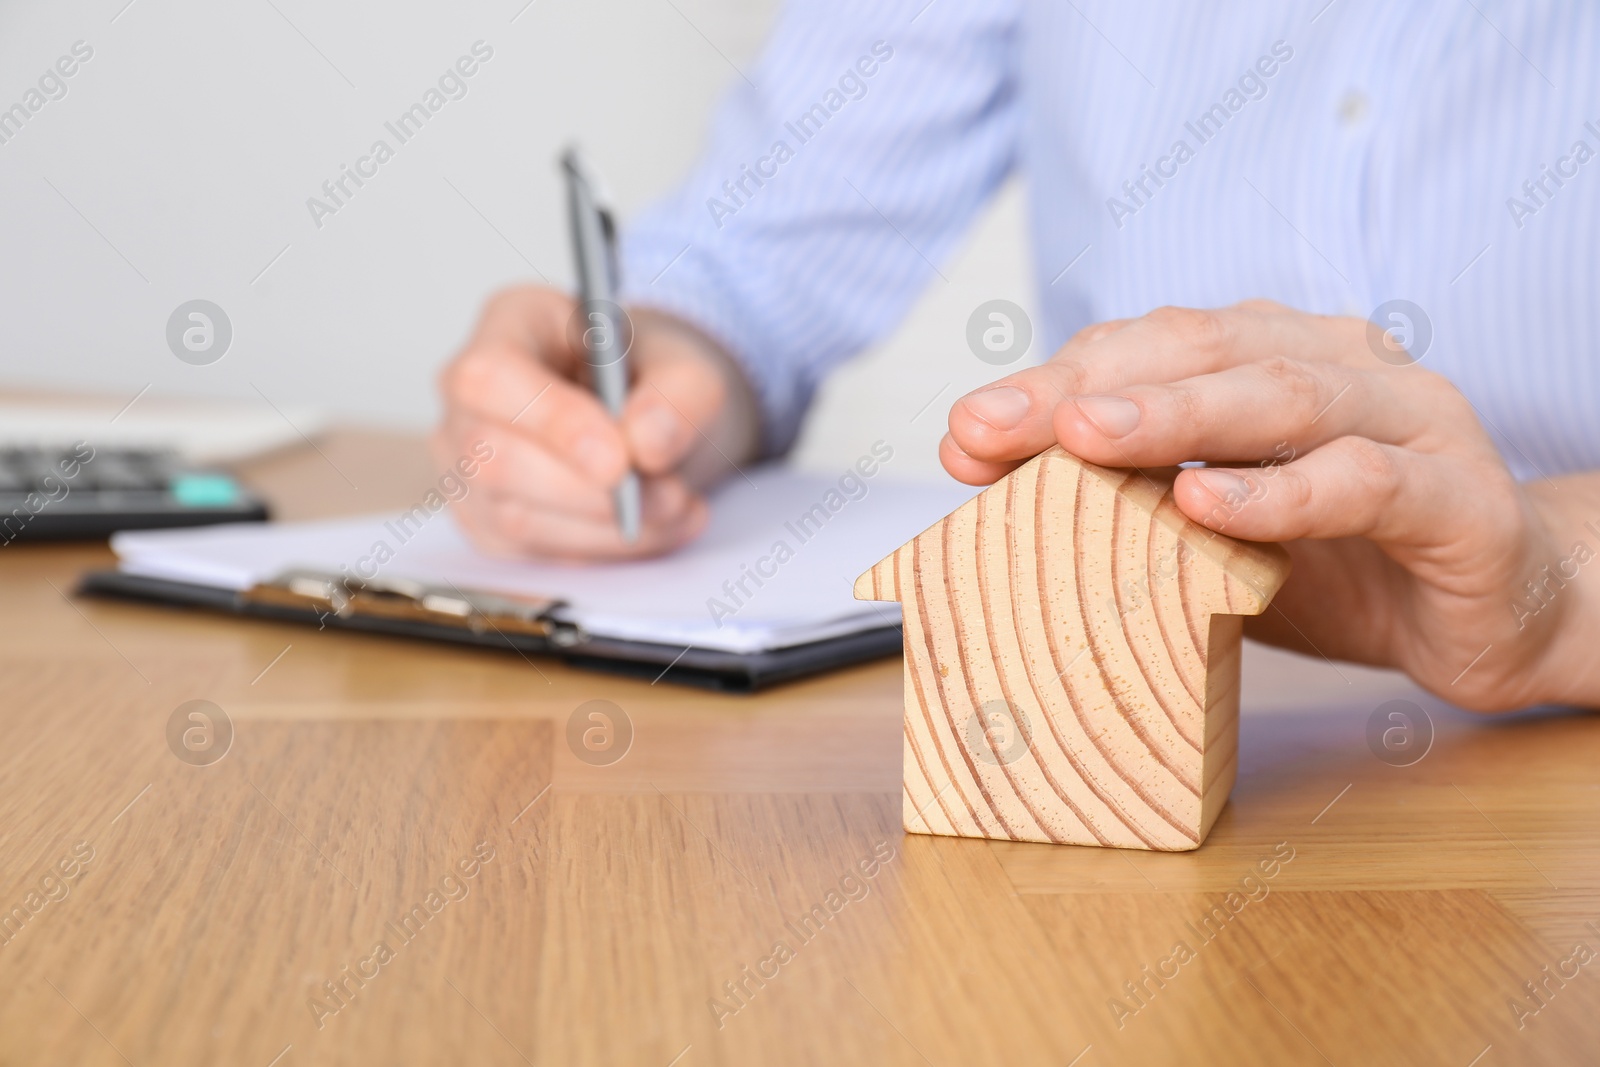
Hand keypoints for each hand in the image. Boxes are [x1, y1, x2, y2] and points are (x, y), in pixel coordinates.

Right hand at [435, 286, 759, 560]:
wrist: (653, 417)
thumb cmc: (654, 378)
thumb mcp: (689, 367)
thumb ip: (679, 397)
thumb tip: (646, 443)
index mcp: (510, 324)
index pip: (492, 377)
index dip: (551, 422)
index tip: (619, 459)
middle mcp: (469, 398)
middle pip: (494, 459)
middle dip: (590, 492)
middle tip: (668, 494)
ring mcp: (466, 466)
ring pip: (515, 519)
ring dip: (609, 529)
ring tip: (677, 507)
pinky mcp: (487, 524)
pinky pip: (535, 554)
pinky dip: (606, 550)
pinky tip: (658, 527)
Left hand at [942, 300, 1599, 710]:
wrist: (1490, 618)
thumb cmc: (1337, 565)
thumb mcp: (1208, 534)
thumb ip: (1121, 498)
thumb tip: (982, 477)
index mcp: (1274, 356)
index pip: (1150, 348)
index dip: (1055, 381)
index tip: (966, 431)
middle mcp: (1342, 364)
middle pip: (1202, 352)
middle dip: (1087, 387)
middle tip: (993, 428)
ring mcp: (1409, 421)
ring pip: (1282, 395)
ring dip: (1174, 414)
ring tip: (1085, 436)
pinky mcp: (1460, 498)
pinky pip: (1365, 481)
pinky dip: (1281, 492)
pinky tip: (1206, 506)